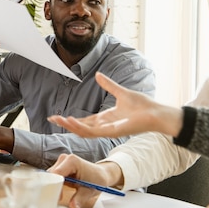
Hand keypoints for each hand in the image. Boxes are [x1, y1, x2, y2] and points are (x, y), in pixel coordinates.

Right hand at [48, 72, 182, 137]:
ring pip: (84, 131)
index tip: (57, 116)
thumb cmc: (143, 106)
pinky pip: (93, 132)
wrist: (156, 113)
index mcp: (105, 118)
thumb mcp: (121, 92)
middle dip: (65, 123)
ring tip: (59, 119)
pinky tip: (72, 121)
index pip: (83, 121)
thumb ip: (108, 85)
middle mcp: (104, 126)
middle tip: (52, 118)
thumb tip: (98, 75)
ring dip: (70, 126)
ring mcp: (108, 130)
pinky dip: (81, 127)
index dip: (70, 119)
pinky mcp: (112, 131)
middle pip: (80, 127)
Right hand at [48, 154, 122, 207]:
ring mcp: (61, 163)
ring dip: (53, 186)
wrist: (101, 174)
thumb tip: (73, 207)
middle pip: (52, 174)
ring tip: (58, 197)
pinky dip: (54, 186)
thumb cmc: (97, 179)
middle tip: (56, 200)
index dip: (55, 185)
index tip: (58, 198)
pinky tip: (58, 193)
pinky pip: (53, 177)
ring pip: (50, 176)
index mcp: (72, 161)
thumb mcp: (89, 191)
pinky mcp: (60, 168)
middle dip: (53, 187)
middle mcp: (64, 159)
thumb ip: (80, 199)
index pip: (57, 173)